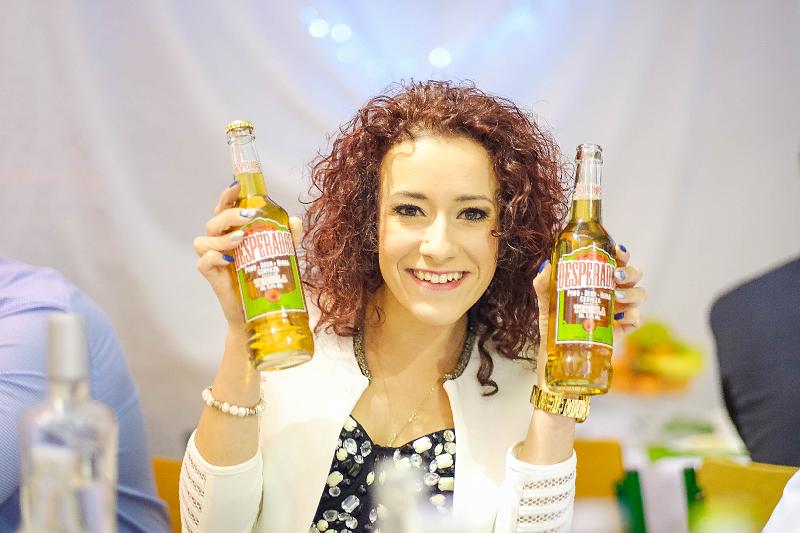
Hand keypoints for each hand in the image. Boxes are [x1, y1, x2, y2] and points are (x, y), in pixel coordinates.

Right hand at [192, 182, 304, 326]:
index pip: (226, 209)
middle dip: (230, 215)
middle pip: (214, 220)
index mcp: (234, 232)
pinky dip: (213, 257)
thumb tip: (295, 220)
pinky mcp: (212, 277)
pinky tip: (229, 259)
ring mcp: (215, 259)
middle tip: (250, 217)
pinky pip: (203, 261)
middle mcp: (221, 243)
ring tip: (242, 239)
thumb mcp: (283, 253)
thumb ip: (288, 236)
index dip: (228, 195)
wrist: (261, 310)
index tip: (237, 185)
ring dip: (222, 236)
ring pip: (205, 239)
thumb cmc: (267, 277)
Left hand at [531, 244, 645, 386]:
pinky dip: (631, 317)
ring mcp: (621, 309)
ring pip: (640, 294)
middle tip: (615, 276)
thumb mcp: (546, 298)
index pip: (616, 259)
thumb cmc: (554, 319)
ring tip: (617, 296)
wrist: (556, 349)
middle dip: (630, 272)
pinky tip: (618, 318)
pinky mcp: (623, 328)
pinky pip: (636, 319)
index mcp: (599, 277)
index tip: (617, 250)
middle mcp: (614, 289)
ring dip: (632, 292)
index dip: (621, 253)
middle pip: (634, 274)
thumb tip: (545, 266)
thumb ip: (544, 282)